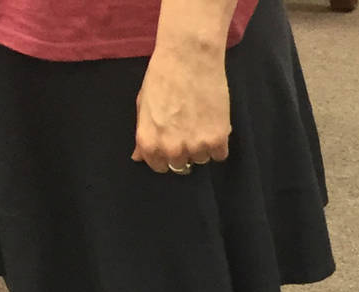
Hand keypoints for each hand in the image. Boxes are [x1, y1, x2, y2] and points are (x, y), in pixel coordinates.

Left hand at [132, 36, 230, 172]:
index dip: (166, 155)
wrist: (190, 57)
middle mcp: (171, 149)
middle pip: (181, 165)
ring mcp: (195, 146)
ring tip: (201, 121)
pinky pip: (219, 154)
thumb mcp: (144, 105)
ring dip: (203, 145)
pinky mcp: (217, 140)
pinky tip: (213, 122)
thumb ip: (143, 134)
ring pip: (201, 159)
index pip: (159, 166)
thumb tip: (138, 157)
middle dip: (184, 149)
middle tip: (188, 126)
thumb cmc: (163, 75)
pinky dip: (219, 142)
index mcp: (149, 142)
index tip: (172, 142)